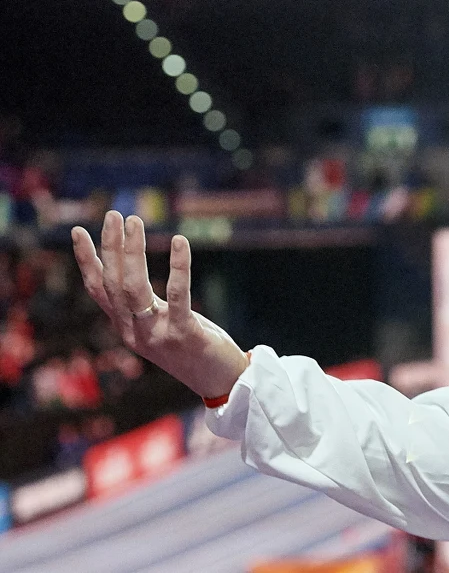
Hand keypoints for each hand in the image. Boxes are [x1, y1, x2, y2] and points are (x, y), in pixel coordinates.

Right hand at [72, 211, 248, 399]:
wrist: (220, 384)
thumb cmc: (193, 350)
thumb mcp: (160, 326)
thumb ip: (143, 307)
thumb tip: (130, 276)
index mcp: (126, 328)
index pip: (99, 290)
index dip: (87, 261)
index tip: (78, 231)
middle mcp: (134, 332)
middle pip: (114, 284)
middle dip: (110, 247)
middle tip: (113, 214)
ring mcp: (156, 334)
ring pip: (134, 288)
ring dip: (133, 252)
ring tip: (134, 222)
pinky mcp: (183, 334)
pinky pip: (178, 295)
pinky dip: (178, 266)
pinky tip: (179, 241)